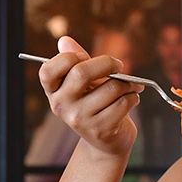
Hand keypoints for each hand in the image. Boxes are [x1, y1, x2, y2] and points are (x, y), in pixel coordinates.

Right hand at [35, 36, 142, 155]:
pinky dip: (133, 97)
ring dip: (128, 83)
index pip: (47, 70)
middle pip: (81, 72)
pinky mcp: (100, 130)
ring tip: (131, 86)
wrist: (106, 140)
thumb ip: (76, 61)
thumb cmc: (95, 104)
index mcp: (53, 91)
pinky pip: (124, 102)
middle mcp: (61, 106)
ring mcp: (80, 119)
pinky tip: (131, 99)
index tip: (84, 57)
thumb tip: (64, 40)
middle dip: (107, 63)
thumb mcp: (83, 83)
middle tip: (119, 66)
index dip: (67, 58)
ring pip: (111, 87)